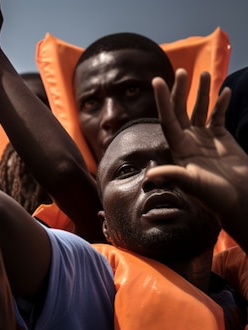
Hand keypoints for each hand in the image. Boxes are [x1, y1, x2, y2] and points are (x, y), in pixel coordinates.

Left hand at [149, 68, 247, 225]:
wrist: (237, 200)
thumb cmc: (213, 197)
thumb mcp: (192, 185)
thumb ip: (173, 176)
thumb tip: (150, 175)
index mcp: (179, 148)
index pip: (168, 119)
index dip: (162, 100)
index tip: (156, 81)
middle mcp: (189, 141)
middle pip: (182, 110)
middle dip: (180, 91)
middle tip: (180, 71)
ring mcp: (205, 139)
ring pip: (201, 110)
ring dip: (202, 93)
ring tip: (205, 74)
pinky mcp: (222, 139)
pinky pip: (219, 117)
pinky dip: (221, 104)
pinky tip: (224, 91)